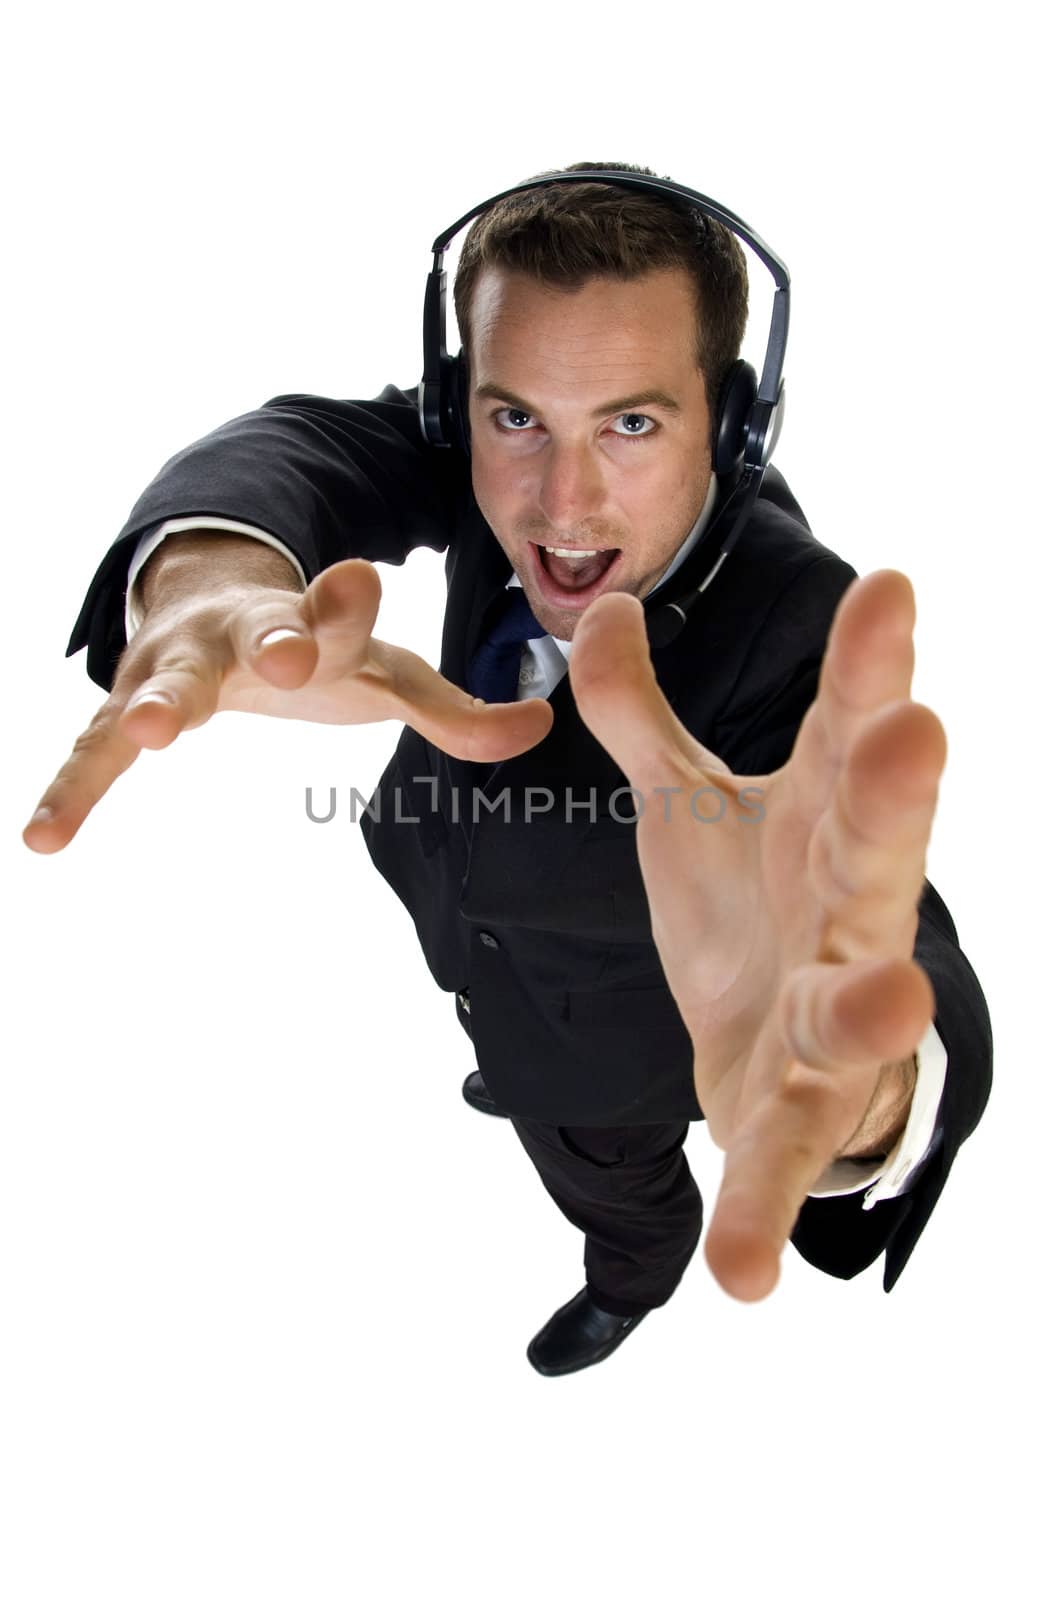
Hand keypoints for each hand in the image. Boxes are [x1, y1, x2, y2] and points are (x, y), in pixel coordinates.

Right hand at [24, 558, 551, 853]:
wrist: (214, 599)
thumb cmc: (313, 645)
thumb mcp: (385, 675)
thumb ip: (453, 711)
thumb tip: (536, 728)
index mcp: (316, 622)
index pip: (341, 612)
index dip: (349, 602)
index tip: (361, 577)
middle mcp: (245, 634)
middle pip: (259, 637)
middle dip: (272, 644)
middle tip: (282, 661)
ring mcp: (180, 666)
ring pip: (168, 684)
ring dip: (160, 705)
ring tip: (144, 733)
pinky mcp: (124, 704)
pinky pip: (93, 751)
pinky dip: (71, 789)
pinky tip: (41, 837)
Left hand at [568, 569, 943, 1302]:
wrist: (771, 1035)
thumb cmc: (751, 900)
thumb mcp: (688, 802)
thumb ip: (638, 716)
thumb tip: (601, 610)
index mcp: (820, 822)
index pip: (848, 733)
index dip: (869, 666)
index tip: (890, 588)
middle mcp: (843, 906)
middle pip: (871, 849)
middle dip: (889, 797)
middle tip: (913, 733)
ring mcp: (827, 1010)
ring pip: (855, 1004)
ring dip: (874, 1006)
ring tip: (894, 998)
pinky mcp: (789, 1104)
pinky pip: (780, 1158)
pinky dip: (763, 1212)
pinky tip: (744, 1277)